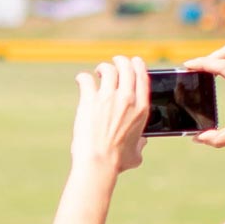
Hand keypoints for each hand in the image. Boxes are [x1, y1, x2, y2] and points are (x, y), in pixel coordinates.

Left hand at [71, 56, 149, 174]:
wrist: (98, 162)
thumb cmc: (117, 161)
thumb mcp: (136, 153)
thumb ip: (141, 144)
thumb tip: (143, 141)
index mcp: (141, 109)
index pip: (142, 76)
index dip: (137, 65)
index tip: (133, 62)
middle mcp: (127, 99)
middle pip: (126, 67)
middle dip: (120, 61)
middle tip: (114, 63)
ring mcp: (108, 98)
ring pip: (108, 69)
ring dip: (103, 68)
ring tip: (98, 73)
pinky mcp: (90, 100)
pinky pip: (87, 79)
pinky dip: (83, 77)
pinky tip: (81, 80)